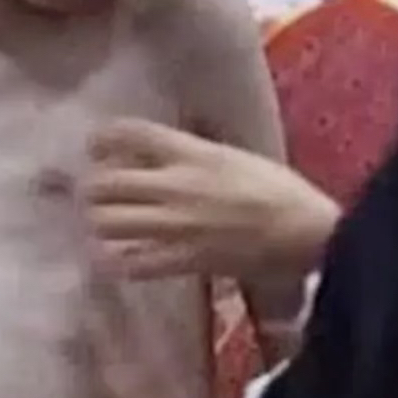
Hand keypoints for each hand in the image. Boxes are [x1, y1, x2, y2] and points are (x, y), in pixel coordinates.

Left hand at [83, 118, 337, 281]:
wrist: (306, 232)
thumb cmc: (277, 189)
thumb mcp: (230, 155)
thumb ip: (191, 153)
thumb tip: (160, 153)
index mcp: (190, 152)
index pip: (130, 133)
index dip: (103, 138)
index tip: (95, 145)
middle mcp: (174, 185)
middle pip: (107, 183)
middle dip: (91, 187)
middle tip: (92, 191)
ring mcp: (174, 225)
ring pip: (109, 222)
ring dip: (98, 221)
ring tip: (102, 222)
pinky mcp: (182, 260)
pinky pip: (131, 263)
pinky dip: (115, 261)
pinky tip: (114, 258)